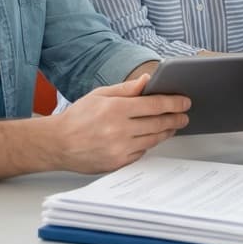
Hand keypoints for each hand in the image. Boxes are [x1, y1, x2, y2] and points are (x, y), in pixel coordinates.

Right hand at [55, 74, 189, 172]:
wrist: (57, 144)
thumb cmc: (77, 117)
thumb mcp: (100, 95)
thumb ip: (126, 89)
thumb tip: (148, 80)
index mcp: (115, 109)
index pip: (154, 104)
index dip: (173, 102)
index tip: (185, 102)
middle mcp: (119, 130)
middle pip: (158, 123)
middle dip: (175, 118)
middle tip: (184, 115)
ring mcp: (119, 148)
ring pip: (153, 139)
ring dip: (166, 132)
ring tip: (172, 125)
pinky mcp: (117, 163)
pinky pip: (141, 152)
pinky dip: (148, 143)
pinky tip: (152, 137)